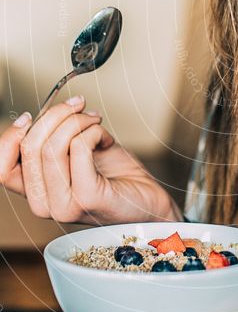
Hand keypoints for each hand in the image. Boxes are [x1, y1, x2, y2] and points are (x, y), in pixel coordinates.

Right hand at [0, 96, 181, 224]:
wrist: (149, 203)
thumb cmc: (116, 178)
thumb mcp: (77, 154)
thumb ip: (55, 140)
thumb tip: (45, 113)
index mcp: (37, 193)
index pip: (2, 168)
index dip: (10, 137)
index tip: (30, 115)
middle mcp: (44, 205)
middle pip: (30, 148)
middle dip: (55, 115)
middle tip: (79, 105)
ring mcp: (64, 205)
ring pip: (53, 146)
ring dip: (78, 121)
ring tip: (95, 120)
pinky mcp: (88, 198)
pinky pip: (80, 147)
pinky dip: (94, 131)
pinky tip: (106, 138)